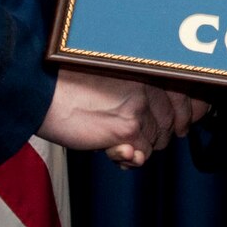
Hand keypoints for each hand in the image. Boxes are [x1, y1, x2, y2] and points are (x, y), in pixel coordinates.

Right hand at [38, 69, 205, 166]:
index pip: (182, 93)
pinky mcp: (128, 128)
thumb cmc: (66, 87)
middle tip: (135, 142)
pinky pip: (142, 154)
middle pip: (170, 120)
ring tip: (116, 144)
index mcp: (143, 67)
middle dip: (156, 136)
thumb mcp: (109, 81)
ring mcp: (139, 105)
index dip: (184, 114)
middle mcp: (147, 83)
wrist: (42, 95)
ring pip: (156, 139)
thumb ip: (134, 97)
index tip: (182, 128)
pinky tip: (111, 151)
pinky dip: (129, 159)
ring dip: (139, 148)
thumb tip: (151, 128)